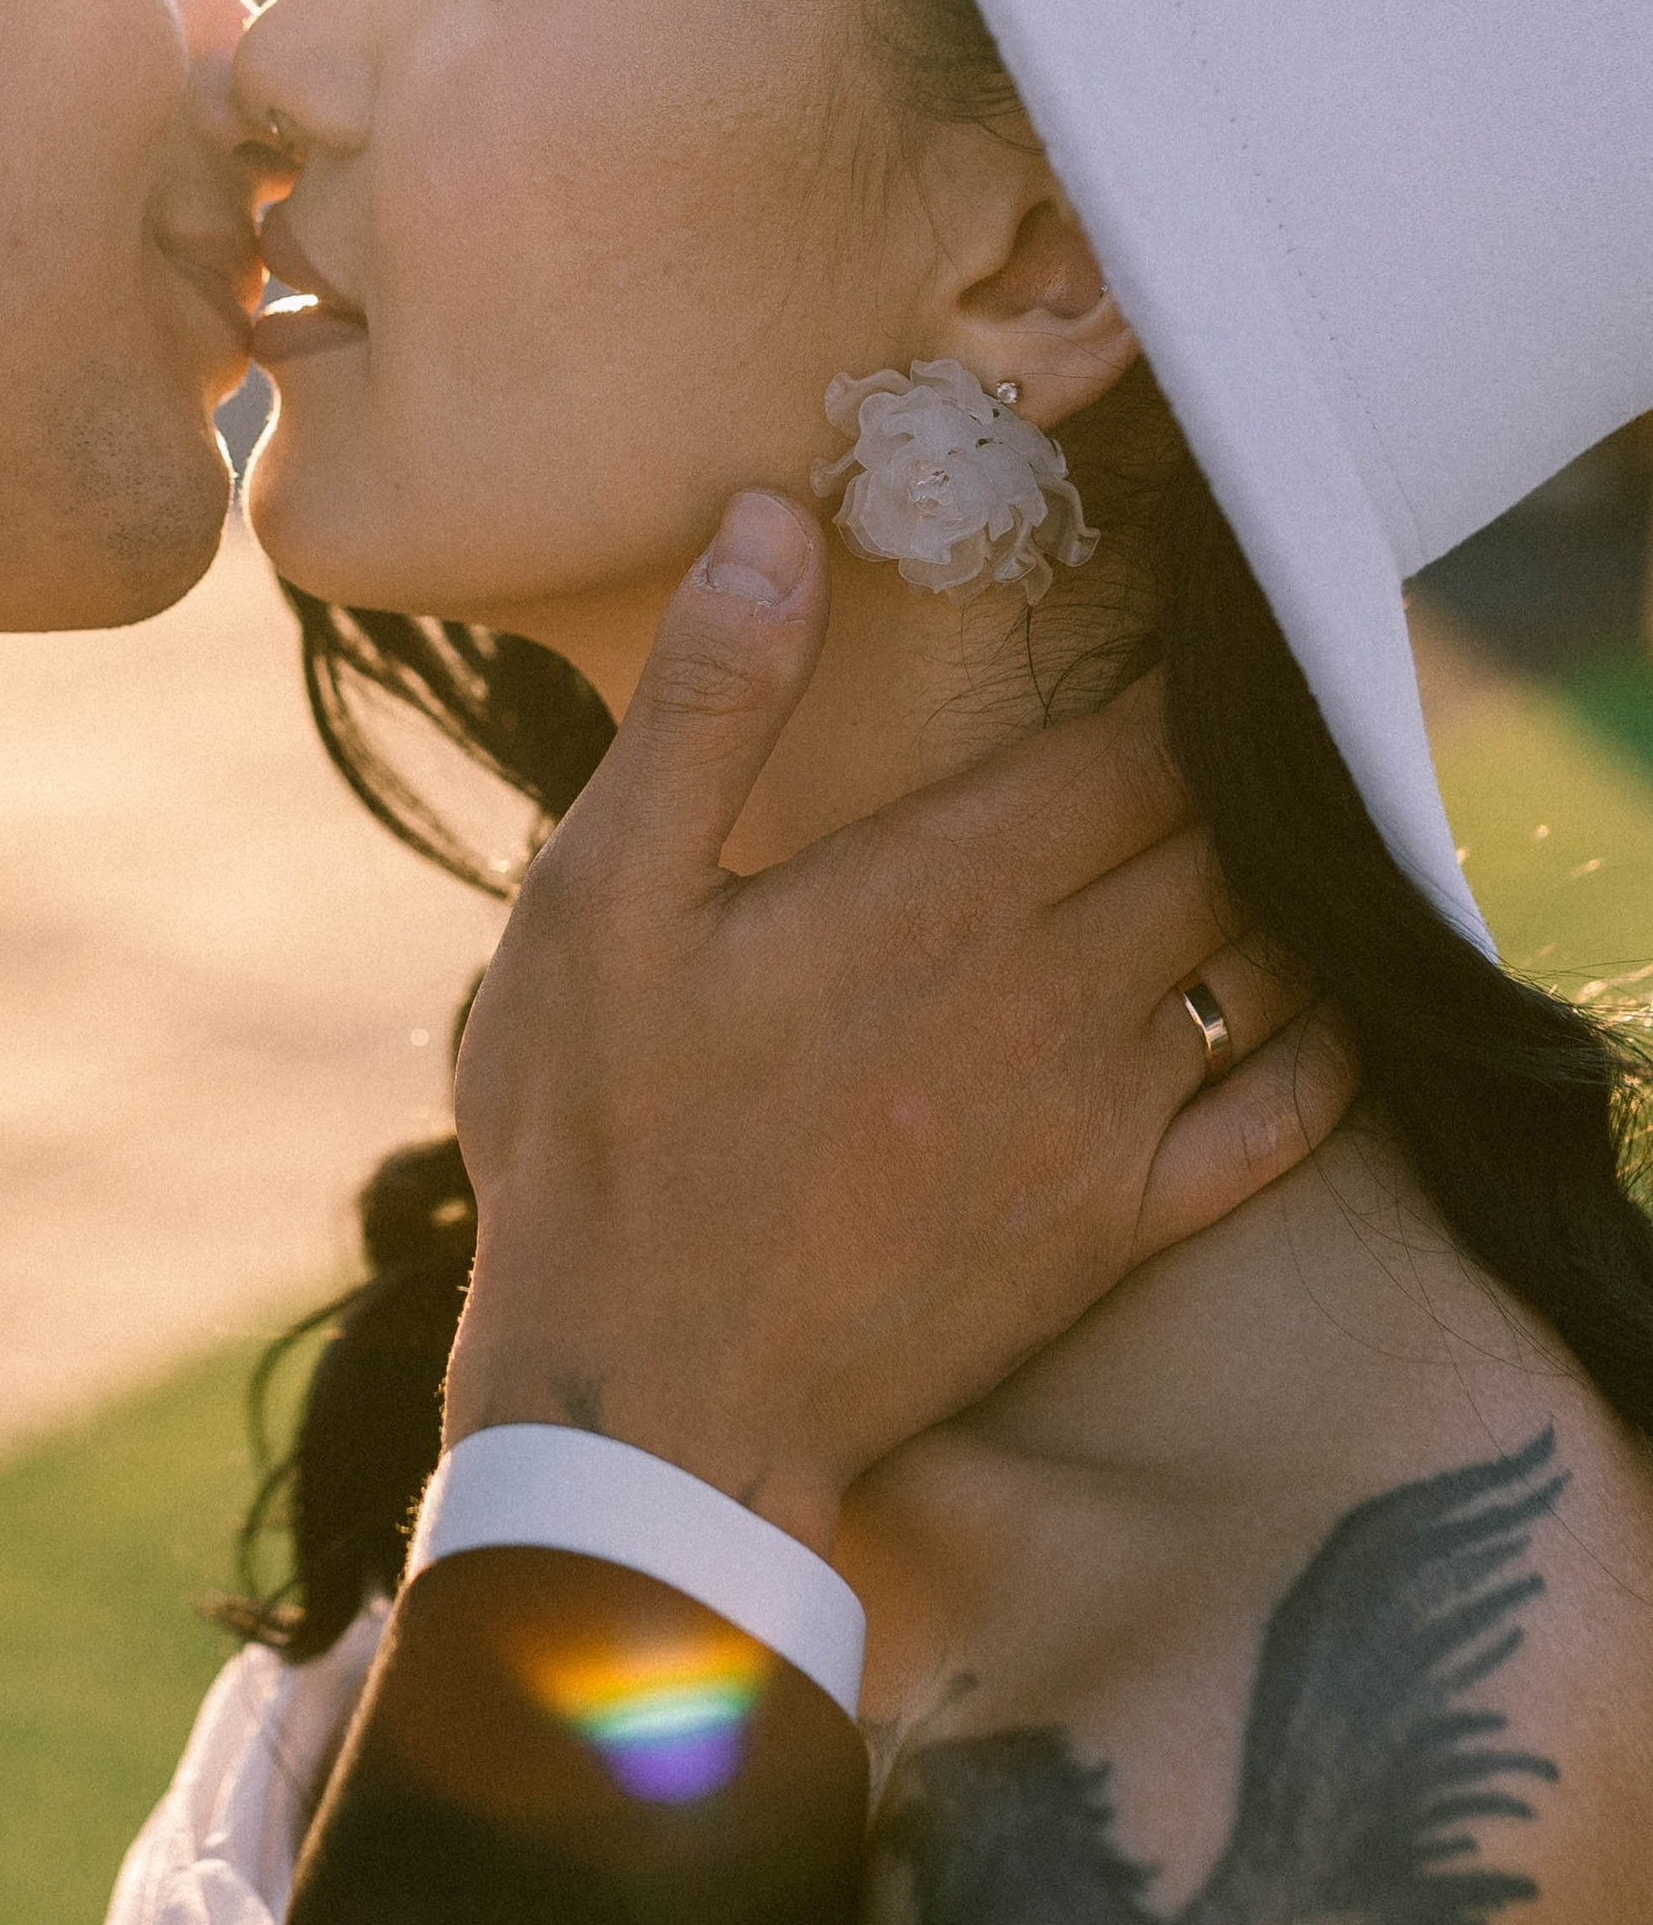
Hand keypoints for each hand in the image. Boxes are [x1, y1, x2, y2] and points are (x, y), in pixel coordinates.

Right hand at [445, 489, 1353, 1554]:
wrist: (646, 1406)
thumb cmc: (605, 1138)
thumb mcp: (605, 894)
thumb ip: (709, 700)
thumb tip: (772, 518)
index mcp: (943, 887)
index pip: (1138, 743)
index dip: (1182, 675)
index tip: (1186, 624)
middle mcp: (1057, 989)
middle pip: (1217, 837)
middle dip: (1235, 765)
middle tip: (1232, 713)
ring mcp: (1102, 1119)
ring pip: (1261, 960)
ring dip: (1276, 885)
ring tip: (1268, 828)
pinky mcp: (1114, 1233)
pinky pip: (1279, 1119)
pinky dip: (1320, 1043)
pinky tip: (1317, 1004)